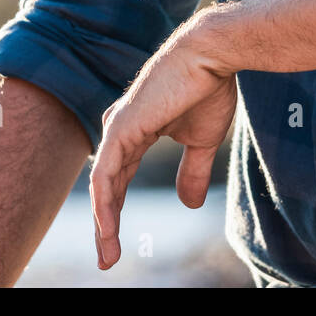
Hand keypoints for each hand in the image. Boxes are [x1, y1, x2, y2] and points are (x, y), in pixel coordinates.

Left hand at [89, 24, 236, 268]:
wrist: (211, 55)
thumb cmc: (208, 87)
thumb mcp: (201, 140)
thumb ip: (191, 170)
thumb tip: (188, 203)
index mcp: (136, 131)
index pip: (120, 179)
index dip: (117, 212)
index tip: (118, 246)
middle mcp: (120, 130)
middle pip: (108, 186)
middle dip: (106, 225)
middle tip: (107, 260)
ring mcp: (118, 128)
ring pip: (103, 185)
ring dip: (103, 222)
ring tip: (107, 255)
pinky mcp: (121, 127)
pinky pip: (106, 173)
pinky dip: (104, 203)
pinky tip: (106, 227)